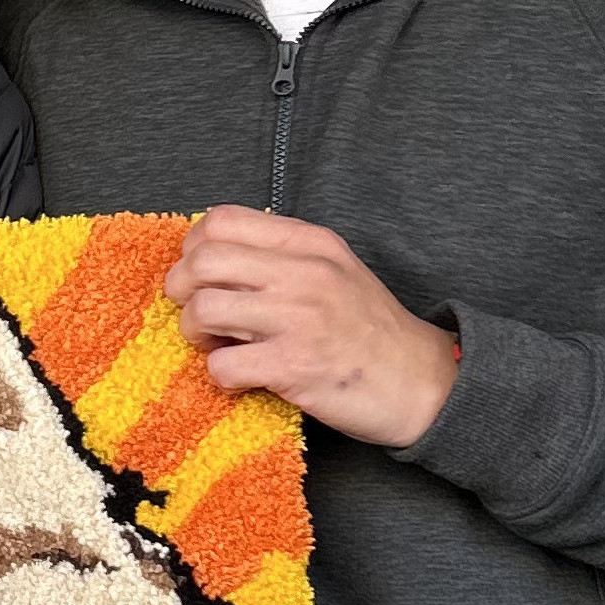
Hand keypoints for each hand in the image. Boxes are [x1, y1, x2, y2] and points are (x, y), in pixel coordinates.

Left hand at [162, 206, 458, 448]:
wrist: (423, 384)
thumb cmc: (371, 330)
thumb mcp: (335, 270)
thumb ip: (283, 255)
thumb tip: (211, 256)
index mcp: (311, 243)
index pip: (221, 220)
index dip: (194, 248)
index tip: (202, 276)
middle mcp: (305, 273)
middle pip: (202, 261)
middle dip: (181, 291)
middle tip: (195, 314)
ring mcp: (300, 319)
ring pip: (203, 310)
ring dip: (194, 333)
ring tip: (215, 346)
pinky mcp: (295, 367)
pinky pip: (222, 365)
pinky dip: (219, 375)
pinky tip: (240, 377)